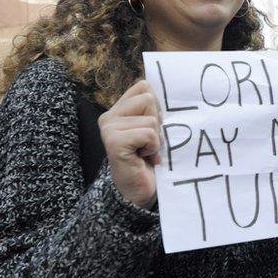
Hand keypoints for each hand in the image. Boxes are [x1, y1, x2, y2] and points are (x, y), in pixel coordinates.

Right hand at [99, 80, 161, 208]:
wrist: (139, 192)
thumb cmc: (149, 160)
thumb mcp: (153, 129)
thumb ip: (153, 110)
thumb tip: (168, 90)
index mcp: (117, 110)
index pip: (144, 86)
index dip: (157, 107)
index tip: (153, 128)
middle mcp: (108, 117)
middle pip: (149, 98)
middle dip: (157, 123)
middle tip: (148, 143)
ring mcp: (108, 129)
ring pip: (152, 119)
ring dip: (156, 139)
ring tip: (146, 152)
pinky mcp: (114, 142)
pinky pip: (149, 134)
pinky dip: (153, 148)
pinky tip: (144, 158)